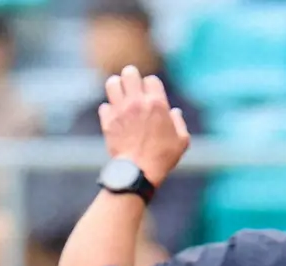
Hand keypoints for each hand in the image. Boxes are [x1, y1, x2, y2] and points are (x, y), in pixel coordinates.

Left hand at [99, 64, 190, 186]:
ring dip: (116, 88)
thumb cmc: (162, 159)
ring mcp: (120, 111)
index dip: (151, 87)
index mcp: (157, 103)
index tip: (150, 97)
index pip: (151, 79)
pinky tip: (114, 118)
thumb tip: (174, 113)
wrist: (138, 173)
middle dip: (131, 78)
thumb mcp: (182, 141)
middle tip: (132, 89)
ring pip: (112, 83)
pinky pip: (104, 106)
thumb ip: (179, 123)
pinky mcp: (108, 122)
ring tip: (119, 97)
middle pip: (129, 72)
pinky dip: (108, 111)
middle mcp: (137, 102)